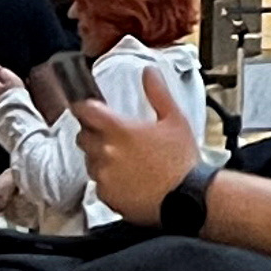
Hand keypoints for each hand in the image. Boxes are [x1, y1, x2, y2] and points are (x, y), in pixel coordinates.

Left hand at [65, 69, 208, 213]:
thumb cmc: (182, 160)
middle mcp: (105, 152)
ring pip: (90, 161)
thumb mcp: (175, 119)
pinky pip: (99, 184)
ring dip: (100, 158)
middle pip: (84, 137)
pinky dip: (108, 180)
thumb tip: (149, 72)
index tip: (86, 108)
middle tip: (114, 137)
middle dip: (94, 134)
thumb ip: (157, 93)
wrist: (187, 198)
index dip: (83, 108)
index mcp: (119, 130)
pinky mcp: (107, 196)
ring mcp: (104, 176)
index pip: (85, 112)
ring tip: (125, 162)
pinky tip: (128, 180)